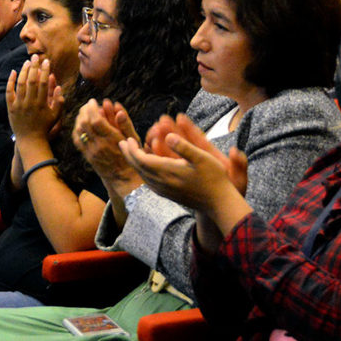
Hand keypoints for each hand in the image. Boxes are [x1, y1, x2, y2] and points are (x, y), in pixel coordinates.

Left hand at [6, 55, 63, 141]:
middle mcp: (30, 102)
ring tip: (27, 62)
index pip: (43, 82)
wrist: (30, 140)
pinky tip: (13, 72)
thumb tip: (58, 86)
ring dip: (23, 71)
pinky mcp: (11, 108)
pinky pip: (9, 92)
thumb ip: (59, 101)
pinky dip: (11, 81)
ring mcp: (20, 105)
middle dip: (34, 67)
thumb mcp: (56, 115)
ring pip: (21, 84)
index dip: (44, 70)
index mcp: (42, 103)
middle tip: (35, 57)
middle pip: (31, 80)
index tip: (46, 61)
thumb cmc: (45, 127)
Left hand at [73, 99, 142, 195]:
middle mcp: (99, 145)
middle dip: (84, 110)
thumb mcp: (132, 139)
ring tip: (84, 112)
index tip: (93, 101)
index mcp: (111, 139)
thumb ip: (124, 122)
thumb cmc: (131, 155)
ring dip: (79, 119)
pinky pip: (77, 140)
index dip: (92, 108)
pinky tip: (80, 124)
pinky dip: (76, 129)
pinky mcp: (87, 156)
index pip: (95, 120)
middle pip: (84, 124)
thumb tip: (118, 107)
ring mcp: (91, 152)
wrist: (124, 177)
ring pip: (78, 131)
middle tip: (88, 104)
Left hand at [119, 113, 248, 212]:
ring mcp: (165, 191)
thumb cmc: (214, 178)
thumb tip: (168, 136)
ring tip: (131, 153)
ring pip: (142, 176)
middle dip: (129, 154)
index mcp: (168, 171)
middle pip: (138, 168)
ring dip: (135, 163)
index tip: (127, 138)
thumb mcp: (202, 158)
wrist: (219, 204)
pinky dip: (143, 172)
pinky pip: (149, 182)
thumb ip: (183, 146)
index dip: (132, 149)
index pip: (141, 160)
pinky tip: (145, 168)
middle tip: (122, 143)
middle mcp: (162, 183)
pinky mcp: (168, 195)